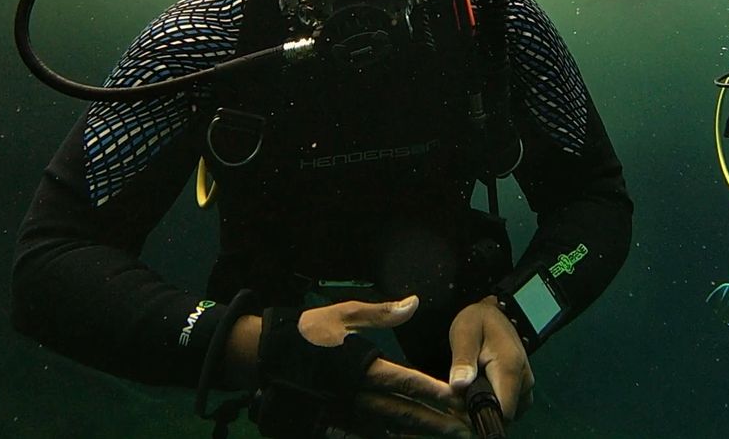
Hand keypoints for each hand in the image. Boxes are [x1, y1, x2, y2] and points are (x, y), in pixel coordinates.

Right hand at [227, 296, 472, 437]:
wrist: (262, 358)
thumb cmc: (306, 333)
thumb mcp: (343, 315)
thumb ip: (381, 313)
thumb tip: (414, 303)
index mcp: (362, 366)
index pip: (406, 381)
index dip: (434, 391)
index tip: (459, 398)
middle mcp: (357, 395)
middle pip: (404, 413)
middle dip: (436, 422)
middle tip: (466, 429)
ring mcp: (343, 415)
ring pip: (389, 431)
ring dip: (418, 435)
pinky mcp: (330, 427)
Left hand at [448, 295, 534, 423]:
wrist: (494, 312)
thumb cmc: (478, 321)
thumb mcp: (464, 333)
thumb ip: (463, 360)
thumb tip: (459, 386)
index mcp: (510, 368)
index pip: (503, 412)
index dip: (479, 417)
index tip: (460, 409)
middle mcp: (525, 380)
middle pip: (504, 415)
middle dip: (479, 414)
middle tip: (457, 399)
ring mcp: (526, 384)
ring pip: (507, 413)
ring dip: (486, 409)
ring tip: (465, 393)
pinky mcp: (523, 387)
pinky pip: (510, 406)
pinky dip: (494, 405)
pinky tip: (477, 392)